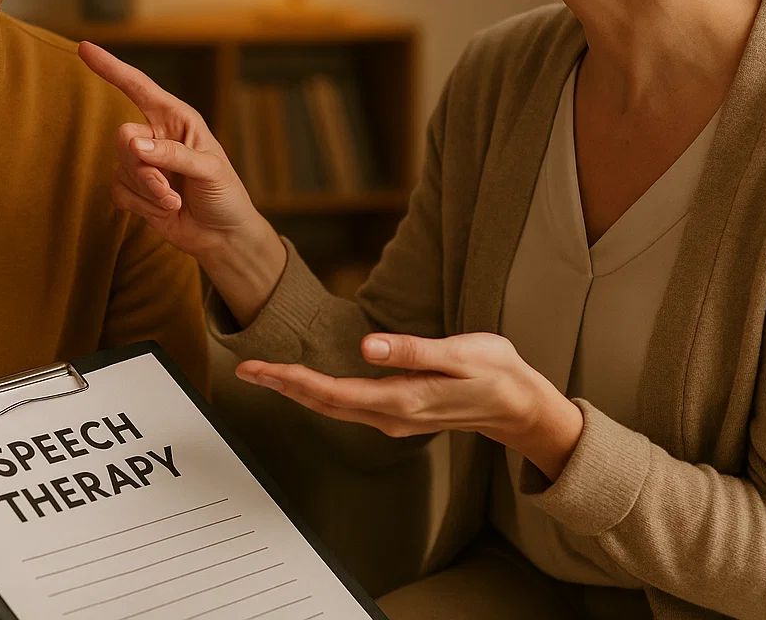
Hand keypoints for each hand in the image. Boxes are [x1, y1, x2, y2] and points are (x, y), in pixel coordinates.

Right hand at [78, 41, 286, 324]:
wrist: (222, 237)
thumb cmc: (225, 195)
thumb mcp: (209, 170)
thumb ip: (173, 155)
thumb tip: (135, 145)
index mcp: (176, 118)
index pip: (137, 86)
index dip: (110, 67)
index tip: (84, 48)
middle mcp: (156, 136)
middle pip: (123, 137)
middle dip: (143, 168)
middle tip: (168, 189)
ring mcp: (143, 163)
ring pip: (121, 168)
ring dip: (149, 191)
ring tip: (175, 202)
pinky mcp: (134, 190)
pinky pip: (118, 191)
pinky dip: (142, 205)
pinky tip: (165, 210)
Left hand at [237, 331, 585, 480]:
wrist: (520, 407)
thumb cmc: (494, 373)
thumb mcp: (459, 354)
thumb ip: (412, 351)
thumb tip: (367, 347)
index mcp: (401, 399)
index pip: (332, 392)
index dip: (291, 380)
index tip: (259, 368)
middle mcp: (391, 416)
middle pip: (323, 403)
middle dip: (282, 386)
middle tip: (245, 370)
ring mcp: (393, 418)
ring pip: (333, 407)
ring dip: (297, 390)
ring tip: (265, 374)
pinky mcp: (398, 413)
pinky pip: (347, 406)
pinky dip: (319, 393)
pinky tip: (306, 383)